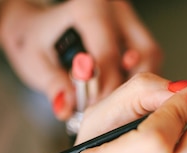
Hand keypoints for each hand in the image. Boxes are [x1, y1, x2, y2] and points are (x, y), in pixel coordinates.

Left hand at [0, 0, 161, 119]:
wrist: (35, 28)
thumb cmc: (34, 39)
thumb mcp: (35, 62)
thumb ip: (53, 85)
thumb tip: (65, 107)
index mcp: (89, 7)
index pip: (110, 54)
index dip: (105, 88)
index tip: (95, 108)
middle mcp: (115, 8)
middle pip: (145, 53)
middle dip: (130, 87)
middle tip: (109, 106)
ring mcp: (129, 18)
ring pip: (152, 56)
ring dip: (140, 84)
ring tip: (115, 100)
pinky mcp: (135, 31)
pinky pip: (149, 58)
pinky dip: (139, 79)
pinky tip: (121, 93)